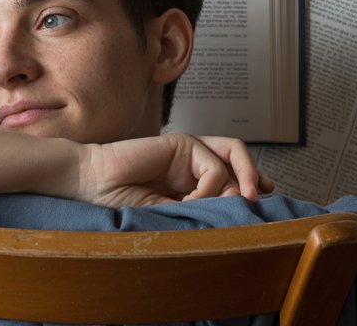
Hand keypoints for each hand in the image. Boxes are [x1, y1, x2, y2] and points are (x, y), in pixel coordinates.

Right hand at [75, 133, 273, 207]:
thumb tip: (237, 211)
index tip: (263, 203)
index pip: (232, 177)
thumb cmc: (122, 200)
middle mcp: (194, 163)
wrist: (93, 183)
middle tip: (259, 200)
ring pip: (233, 152)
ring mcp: (188, 152)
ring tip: (246, 198)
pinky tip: (192, 201)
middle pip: (239, 160)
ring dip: (246, 174)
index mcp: (191, 181)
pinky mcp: (181, 143)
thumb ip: (200, 208)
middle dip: (255, 177)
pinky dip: (210, 187)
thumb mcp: (170, 212)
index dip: (251, 186)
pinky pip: (212, 166)